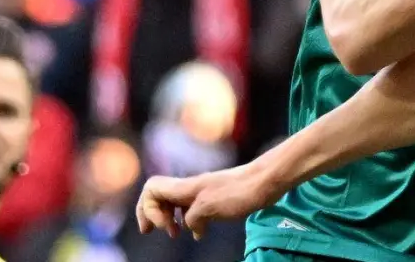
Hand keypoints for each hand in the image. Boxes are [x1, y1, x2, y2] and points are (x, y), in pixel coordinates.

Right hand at [135, 165, 276, 239]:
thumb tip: (190, 226)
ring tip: (176, 234)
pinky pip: (193, 210)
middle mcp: (191, 188)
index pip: (152, 189)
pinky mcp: (216, 198)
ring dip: (170, 219)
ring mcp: (203, 192)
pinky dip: (190, 222)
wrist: (266, 181)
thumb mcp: (210, 207)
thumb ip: (192, 217)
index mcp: (186, 188)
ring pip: (175, 203)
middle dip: (154, 215)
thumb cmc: (240, 192)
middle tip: (162, 233)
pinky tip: (199, 233)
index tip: (161, 228)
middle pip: (159, 196)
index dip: (147, 209)